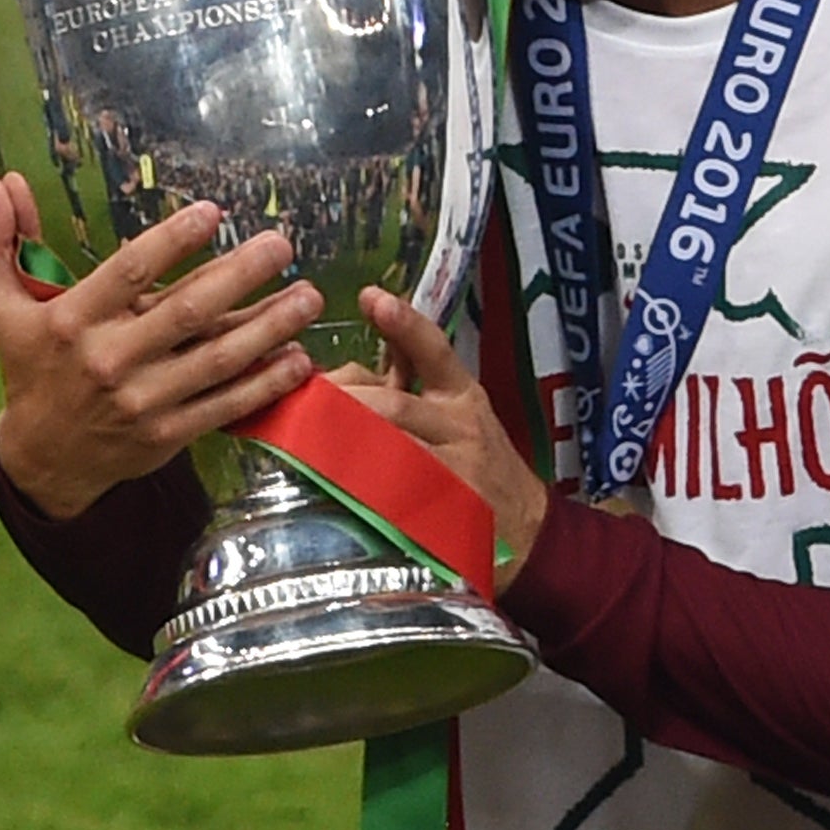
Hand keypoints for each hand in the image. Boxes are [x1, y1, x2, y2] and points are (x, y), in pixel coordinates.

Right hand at [0, 174, 321, 520]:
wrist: (44, 460)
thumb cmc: (30, 368)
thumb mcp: (2, 307)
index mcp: (72, 321)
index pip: (129, 273)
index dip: (173, 241)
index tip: (214, 212)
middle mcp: (110, 361)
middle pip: (186, 312)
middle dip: (240, 275)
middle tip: (282, 243)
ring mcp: (143, 402)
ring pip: (217, 359)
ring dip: (270, 326)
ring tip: (309, 295)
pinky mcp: (169, 435)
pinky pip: (225, 405)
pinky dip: (265, 383)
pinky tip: (299, 357)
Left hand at [328, 286, 549, 592]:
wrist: (529, 531)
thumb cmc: (482, 464)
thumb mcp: (459, 413)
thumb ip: (416, 382)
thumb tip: (354, 361)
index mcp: (464, 397)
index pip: (434, 351)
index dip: (403, 324)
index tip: (371, 298)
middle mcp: (462, 429)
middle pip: (396, 405)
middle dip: (343, 399)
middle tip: (302, 396)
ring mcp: (453, 474)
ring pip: (391, 449)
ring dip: (340, 440)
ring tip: (300, 434)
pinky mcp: (442, 514)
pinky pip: (392, 496)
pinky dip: (358, 485)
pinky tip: (327, 481)